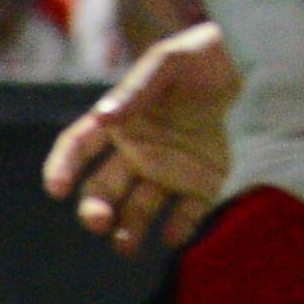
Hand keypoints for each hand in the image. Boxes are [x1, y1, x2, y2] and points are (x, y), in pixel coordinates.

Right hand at [44, 22, 236, 256]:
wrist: (247, 63)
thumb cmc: (198, 57)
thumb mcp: (167, 61)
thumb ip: (137, 89)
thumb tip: (103, 117)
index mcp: (119, 123)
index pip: (78, 146)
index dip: (62, 166)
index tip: (56, 188)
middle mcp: (137, 153)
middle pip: (103, 190)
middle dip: (94, 210)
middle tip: (98, 221)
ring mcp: (168, 170)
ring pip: (139, 209)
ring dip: (129, 229)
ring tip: (125, 245)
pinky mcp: (202, 182)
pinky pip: (186, 212)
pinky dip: (178, 228)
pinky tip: (173, 235)